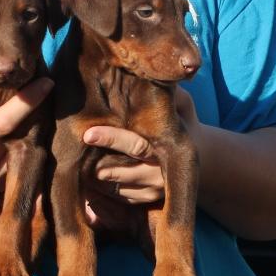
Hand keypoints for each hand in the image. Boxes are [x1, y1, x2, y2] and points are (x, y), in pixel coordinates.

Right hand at [0, 38, 53, 202]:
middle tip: (57, 82)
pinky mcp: (1, 181)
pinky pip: (24, 161)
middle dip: (43, 110)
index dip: (27, 102)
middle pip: (25, 133)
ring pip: (29, 146)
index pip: (3, 120)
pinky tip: (42, 118)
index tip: (47, 81)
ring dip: (42, 123)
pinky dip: (34, 140)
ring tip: (52, 95)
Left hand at [81, 86, 201, 204]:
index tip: (88, 134)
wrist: (201, 156)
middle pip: (120, 173)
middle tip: (74, 155)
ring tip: (75, 164)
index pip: (135, 145)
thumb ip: (166, 94)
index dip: (110, 139)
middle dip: (96, 166)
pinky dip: (100, 193)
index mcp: (168, 146)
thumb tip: (147, 75)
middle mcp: (160, 173)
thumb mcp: (182, 104)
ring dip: (93, 180)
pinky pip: (118, 199)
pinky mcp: (146, 201)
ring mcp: (153, 190)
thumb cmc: (181, 120)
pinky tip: (85, 180)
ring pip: (114, 189)